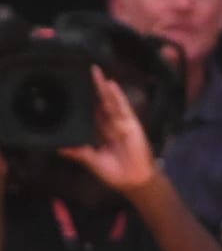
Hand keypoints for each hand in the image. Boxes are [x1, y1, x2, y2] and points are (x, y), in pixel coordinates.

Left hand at [60, 68, 157, 194]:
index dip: (85, 102)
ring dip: (103, 87)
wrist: (133, 179)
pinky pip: (122, 106)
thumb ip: (79, 152)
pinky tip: (112, 85)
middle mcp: (109, 124)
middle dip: (94, 89)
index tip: (77, 89)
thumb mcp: (92, 162)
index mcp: (100, 133)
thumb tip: (60, 148)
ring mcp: (120, 122)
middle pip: (100, 103)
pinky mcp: (130, 122)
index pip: (91, 114)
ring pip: (110, 101)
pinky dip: (117, 95)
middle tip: (87, 72)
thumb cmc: (114, 172)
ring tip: (96, 73)